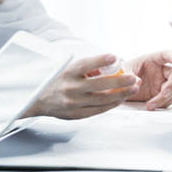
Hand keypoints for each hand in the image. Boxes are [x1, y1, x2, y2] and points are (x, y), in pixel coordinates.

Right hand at [25, 54, 140, 118]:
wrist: (37, 101)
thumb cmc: (58, 81)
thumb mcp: (67, 69)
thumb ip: (87, 69)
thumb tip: (112, 66)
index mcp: (67, 73)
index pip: (85, 65)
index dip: (99, 60)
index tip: (114, 56)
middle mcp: (70, 88)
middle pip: (99, 85)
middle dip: (120, 81)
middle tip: (133, 77)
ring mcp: (74, 103)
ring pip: (103, 99)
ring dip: (121, 94)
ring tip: (134, 88)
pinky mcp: (77, 114)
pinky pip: (99, 109)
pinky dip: (112, 104)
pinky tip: (121, 98)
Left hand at [125, 51, 171, 109]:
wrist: (120, 87)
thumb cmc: (123, 73)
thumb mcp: (122, 70)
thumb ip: (128, 74)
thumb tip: (137, 82)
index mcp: (153, 60)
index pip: (166, 55)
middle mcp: (161, 71)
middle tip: (164, 93)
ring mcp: (163, 83)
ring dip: (163, 99)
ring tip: (150, 105)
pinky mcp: (162, 95)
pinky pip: (169, 100)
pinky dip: (163, 104)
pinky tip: (152, 106)